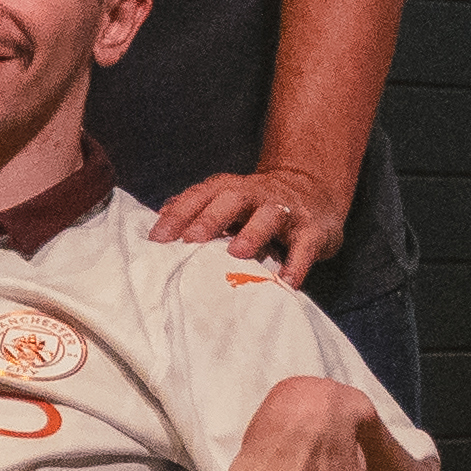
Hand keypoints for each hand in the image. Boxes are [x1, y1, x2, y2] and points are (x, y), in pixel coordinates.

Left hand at [151, 163, 344, 274]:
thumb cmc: (256, 204)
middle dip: (211, 218)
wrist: (313, 189)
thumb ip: (194, 209)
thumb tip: (159, 219)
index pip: (200, 196)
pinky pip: (305, 245)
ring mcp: (287, 210)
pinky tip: (286, 281)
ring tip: (236, 254)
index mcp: (228, 189)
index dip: (178, 215)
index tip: (157, 239)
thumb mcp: (225, 200)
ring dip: (253, 233)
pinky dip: (297, 263)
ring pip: (270, 215)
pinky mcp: (313, 230)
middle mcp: (256, 194)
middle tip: (191, 240)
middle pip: (232, 199)